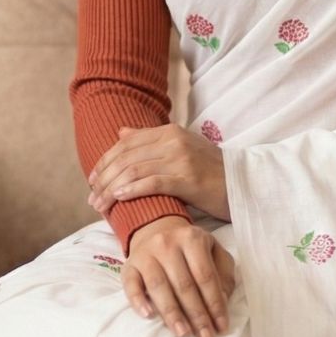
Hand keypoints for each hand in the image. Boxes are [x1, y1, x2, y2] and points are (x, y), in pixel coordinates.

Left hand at [87, 123, 229, 220]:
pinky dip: (132, 191)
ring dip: (111, 190)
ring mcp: (181, 158)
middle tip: (92, 199)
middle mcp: (173, 141)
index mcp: (169, 131)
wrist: (243, 183)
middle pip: (126, 158)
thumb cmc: (210, 171)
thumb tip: (121, 132)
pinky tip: (119, 199)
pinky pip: (152, 183)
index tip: (92, 181)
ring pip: (134, 171)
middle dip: (103, 179)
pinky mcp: (189, 178)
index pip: (125, 143)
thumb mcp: (181, 148)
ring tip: (100, 205)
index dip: (104, 162)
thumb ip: (150, 140)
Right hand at [124, 215, 235, 336]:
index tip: (221, 327)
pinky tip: (148, 316)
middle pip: (184, 284)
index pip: (206, 276)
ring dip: (172, 313)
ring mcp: (146, 254)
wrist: (157, 231)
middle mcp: (168, 244)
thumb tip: (221, 299)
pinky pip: (131, 285)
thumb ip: (223, 274)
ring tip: (183, 333)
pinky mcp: (129, 265)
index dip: (215, 303)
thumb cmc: (191, 249)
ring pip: (159, 287)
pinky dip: (138, 301)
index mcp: (192, 239)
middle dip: (197, 315)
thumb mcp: (214, 252)